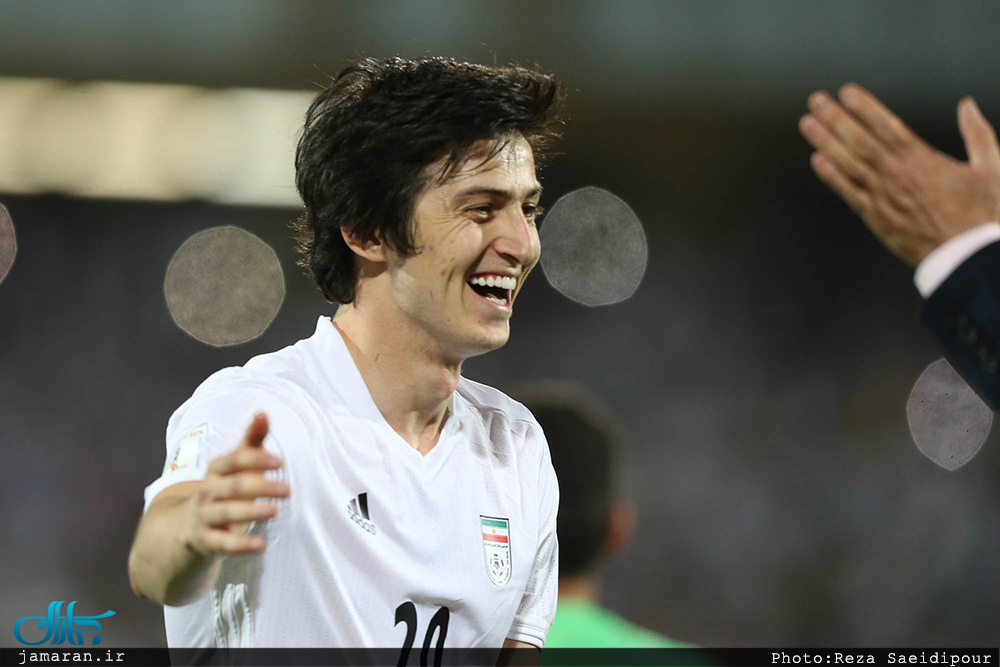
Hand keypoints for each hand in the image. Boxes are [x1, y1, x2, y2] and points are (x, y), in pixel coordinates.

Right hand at [185, 413, 289, 556]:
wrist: (184, 527)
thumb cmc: (222, 490)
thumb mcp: (236, 467)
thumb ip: (252, 442)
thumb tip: (263, 412)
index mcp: (217, 470)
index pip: (234, 460)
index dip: (256, 459)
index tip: (280, 461)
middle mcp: (208, 490)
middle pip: (233, 485)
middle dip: (260, 486)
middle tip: (288, 489)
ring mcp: (203, 516)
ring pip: (226, 512)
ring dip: (251, 511)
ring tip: (275, 510)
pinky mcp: (204, 540)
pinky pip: (221, 543)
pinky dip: (240, 544)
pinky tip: (261, 545)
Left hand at [799, 83, 999, 266]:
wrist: (967, 257)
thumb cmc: (981, 214)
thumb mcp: (990, 168)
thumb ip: (977, 134)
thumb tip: (967, 105)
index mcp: (922, 160)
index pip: (887, 126)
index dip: (865, 107)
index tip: (846, 92)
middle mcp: (897, 175)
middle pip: (860, 141)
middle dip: (836, 119)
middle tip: (815, 101)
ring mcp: (883, 197)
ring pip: (848, 164)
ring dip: (826, 142)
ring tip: (808, 124)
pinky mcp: (875, 218)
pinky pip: (848, 194)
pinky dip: (831, 177)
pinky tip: (816, 161)